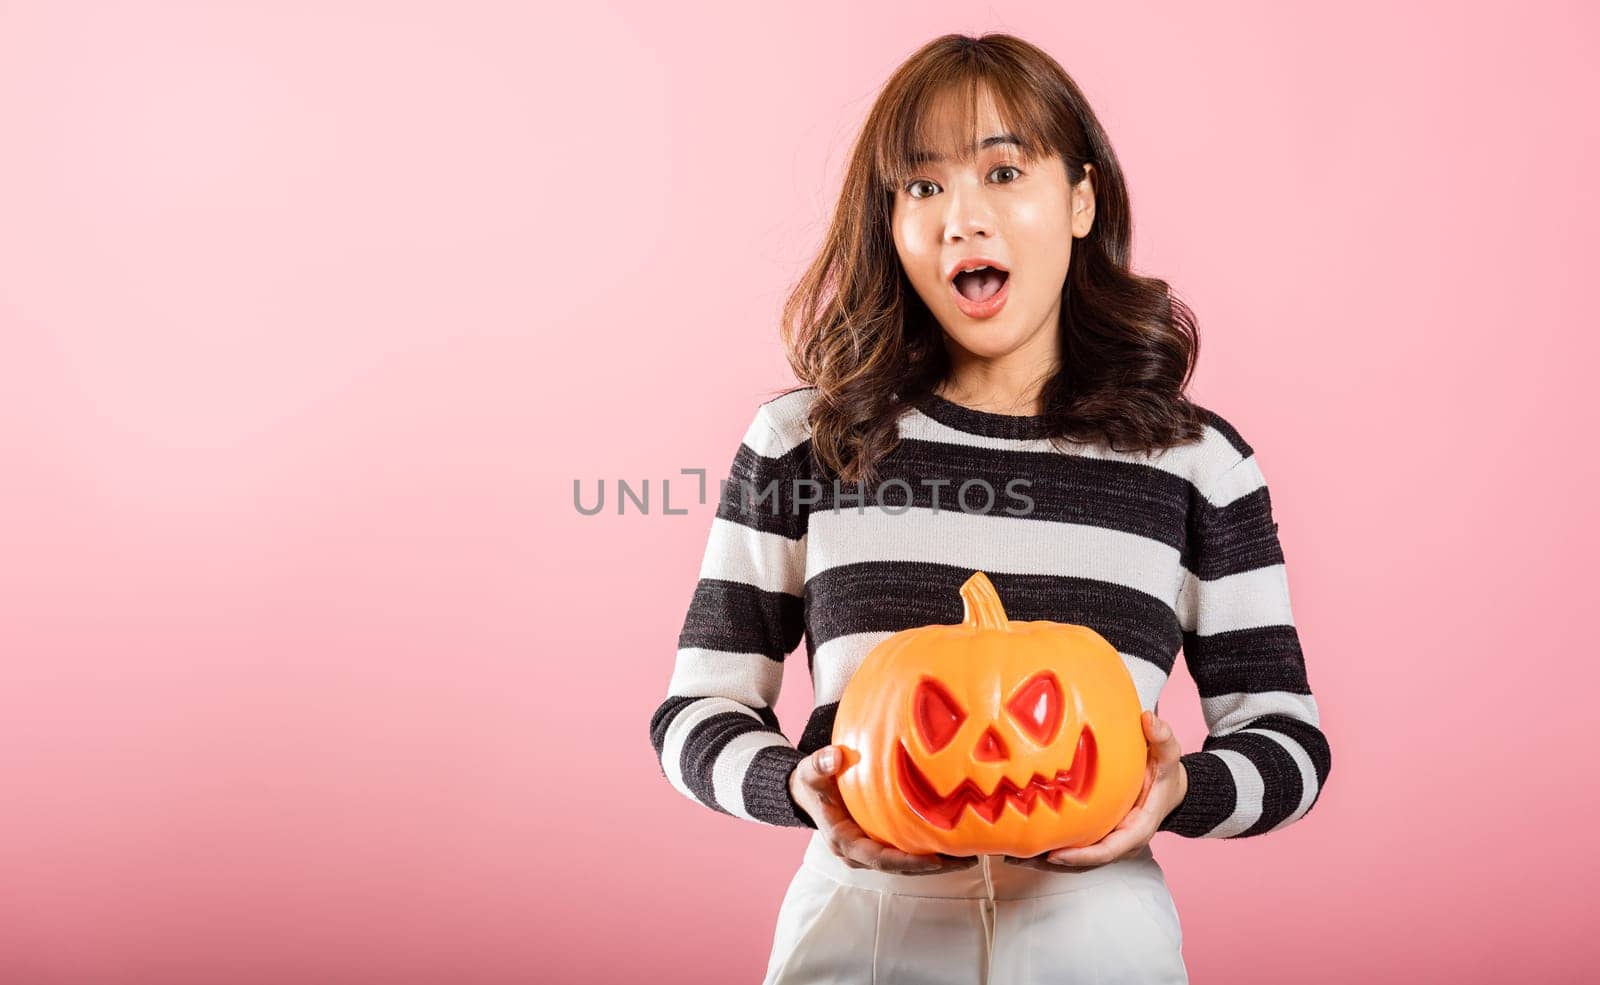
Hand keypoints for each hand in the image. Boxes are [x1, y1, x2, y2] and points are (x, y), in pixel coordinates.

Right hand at [790, 744, 977, 874]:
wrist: (809, 792)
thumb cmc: (813, 782)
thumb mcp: (811, 771)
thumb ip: (821, 764)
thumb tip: (836, 756)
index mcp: (844, 841)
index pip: (880, 859)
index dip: (909, 862)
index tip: (937, 859)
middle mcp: (859, 854)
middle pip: (900, 867)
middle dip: (934, 866)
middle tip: (967, 860)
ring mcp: (871, 851)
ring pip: (907, 864)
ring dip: (938, 862)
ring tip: (970, 856)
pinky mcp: (880, 843)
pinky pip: (906, 852)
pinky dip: (930, 851)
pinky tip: (955, 843)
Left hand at [1007, 711, 1187, 871]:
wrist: (1169, 789)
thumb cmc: (1165, 775)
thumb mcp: (1167, 755)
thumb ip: (1162, 738)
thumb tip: (1148, 718)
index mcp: (1137, 828)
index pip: (1108, 850)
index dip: (1082, 855)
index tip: (1055, 855)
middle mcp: (1120, 841)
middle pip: (1085, 862)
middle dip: (1053, 862)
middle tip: (1018, 858)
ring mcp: (1108, 840)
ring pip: (1076, 859)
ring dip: (1044, 860)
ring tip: (1011, 857)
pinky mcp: (1097, 834)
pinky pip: (1074, 846)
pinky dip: (1050, 847)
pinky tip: (1023, 843)